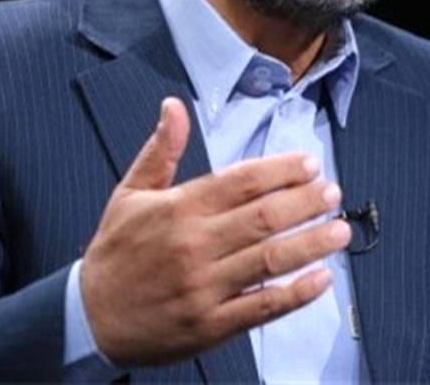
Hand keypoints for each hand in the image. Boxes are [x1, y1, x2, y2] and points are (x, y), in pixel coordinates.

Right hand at [79, 97, 350, 366]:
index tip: (310, 164)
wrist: (89, 318)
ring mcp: (204, 287)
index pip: (242, 181)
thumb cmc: (114, 254)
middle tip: (333, 192)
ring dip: (311, 243)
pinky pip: (262, 307)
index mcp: (179, 209)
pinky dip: (296, 294)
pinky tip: (322, 279)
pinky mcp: (211, 325)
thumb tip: (174, 105)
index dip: (282, 170)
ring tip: (340, 230)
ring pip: (270, 259)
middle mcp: (194, 245)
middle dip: (305, 202)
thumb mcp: (130, 194)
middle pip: (264, 217)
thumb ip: (160, 151)